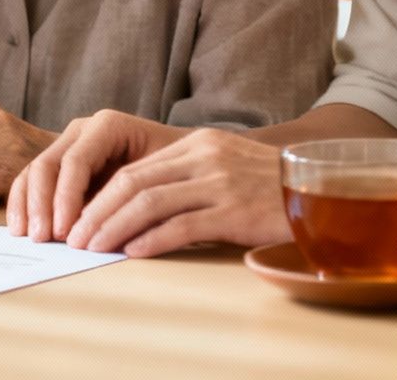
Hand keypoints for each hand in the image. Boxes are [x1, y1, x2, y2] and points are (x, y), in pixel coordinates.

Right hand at [8, 109, 187, 242]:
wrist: (181, 162)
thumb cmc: (175, 171)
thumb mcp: (163, 179)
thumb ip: (134, 199)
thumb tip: (104, 234)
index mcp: (108, 126)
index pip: (76, 161)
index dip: (65, 198)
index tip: (64, 233)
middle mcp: (82, 131)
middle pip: (48, 164)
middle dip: (42, 204)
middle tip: (43, 239)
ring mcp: (67, 145)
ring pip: (34, 171)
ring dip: (28, 206)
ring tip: (31, 239)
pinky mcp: (59, 165)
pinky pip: (31, 180)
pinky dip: (23, 204)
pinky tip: (21, 229)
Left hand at [63, 129, 289, 257]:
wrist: (322, 192)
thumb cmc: (267, 188)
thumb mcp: (222, 169)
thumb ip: (182, 179)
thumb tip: (131, 207)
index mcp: (196, 144)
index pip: (134, 170)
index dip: (98, 197)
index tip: (76, 221)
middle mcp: (205, 157)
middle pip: (133, 184)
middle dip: (96, 213)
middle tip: (74, 239)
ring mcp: (221, 183)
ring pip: (149, 203)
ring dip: (113, 228)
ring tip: (93, 249)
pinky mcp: (235, 211)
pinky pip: (183, 225)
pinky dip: (152, 240)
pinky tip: (133, 253)